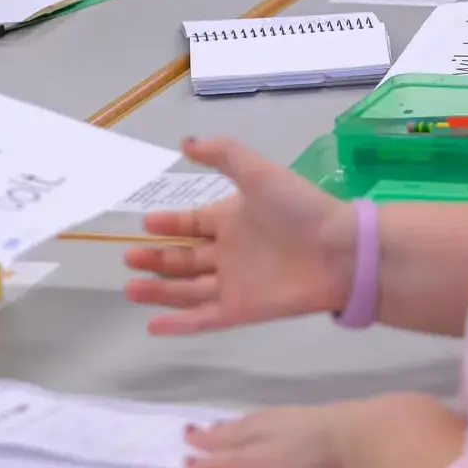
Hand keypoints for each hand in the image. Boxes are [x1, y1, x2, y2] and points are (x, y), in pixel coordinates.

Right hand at [124, 136, 355, 335]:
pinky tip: (153, 324)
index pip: (192, 223)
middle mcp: (230, 252)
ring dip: (159, 290)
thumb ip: (223, 155)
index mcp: (232, 218)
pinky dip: (179, 323)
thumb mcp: (257, 172)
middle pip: (185, 258)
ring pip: (187, 289)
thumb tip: (185, 143)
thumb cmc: (298, 208)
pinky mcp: (241, 310)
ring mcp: (234, 283)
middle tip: (128, 257)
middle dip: (156, 258)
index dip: (169, 224)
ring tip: (130, 287)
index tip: (145, 223)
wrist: (338, 250)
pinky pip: (203, 318)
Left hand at [186, 393, 456, 467]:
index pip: (270, 420)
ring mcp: (274, 439)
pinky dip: (210, 462)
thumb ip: (355, 437)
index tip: (232, 426)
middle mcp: (285, 422)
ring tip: (190, 444)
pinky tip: (192, 464)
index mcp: (306, 417)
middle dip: (221, 431)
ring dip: (209, 443)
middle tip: (196, 433)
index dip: (249, 425)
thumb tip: (373, 440)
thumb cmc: (376, 432)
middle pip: (246, 426)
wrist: (372, 434)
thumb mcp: (362, 432)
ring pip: (232, 441)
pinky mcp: (268, 459)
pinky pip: (230, 461)